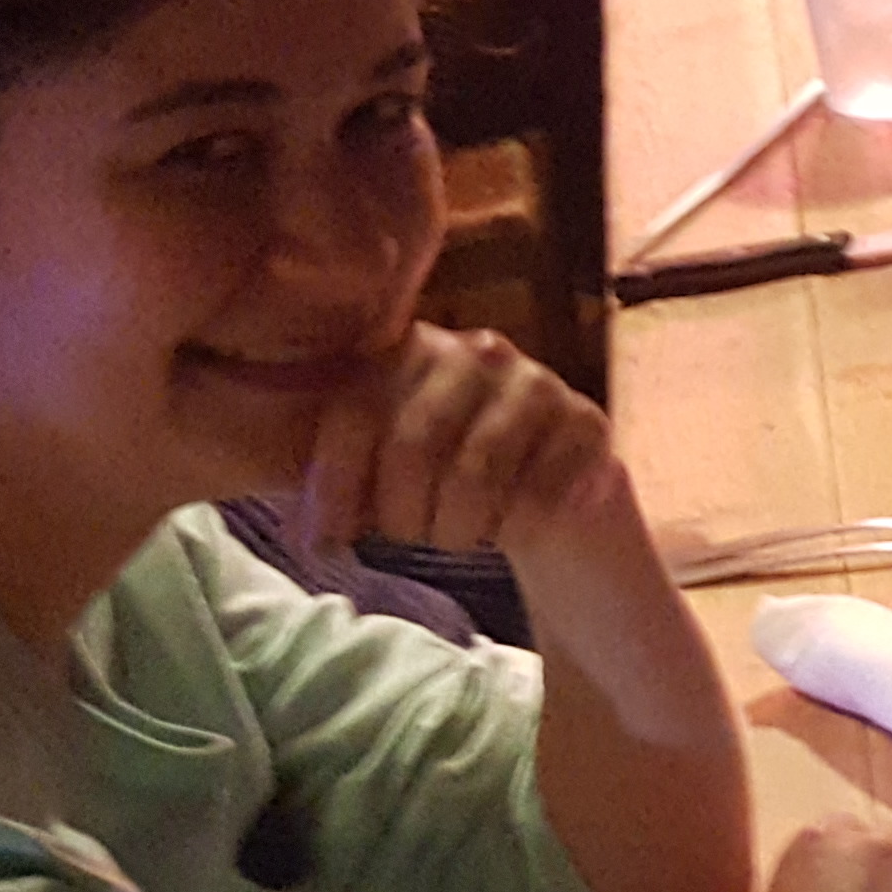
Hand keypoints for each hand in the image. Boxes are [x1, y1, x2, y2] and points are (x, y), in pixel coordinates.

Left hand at [298, 324, 630, 556]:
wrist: (548, 482)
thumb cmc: (446, 475)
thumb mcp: (382, 471)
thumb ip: (334, 485)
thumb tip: (304, 538)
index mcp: (412, 348)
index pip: (355, 413)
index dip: (335, 485)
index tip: (328, 543)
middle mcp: (476, 351)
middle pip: (414, 443)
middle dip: (402, 514)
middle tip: (409, 539)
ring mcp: (537, 383)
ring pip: (476, 476)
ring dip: (457, 529)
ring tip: (457, 538)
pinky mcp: (586, 423)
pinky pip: (536, 495)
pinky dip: (515, 529)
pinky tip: (512, 531)